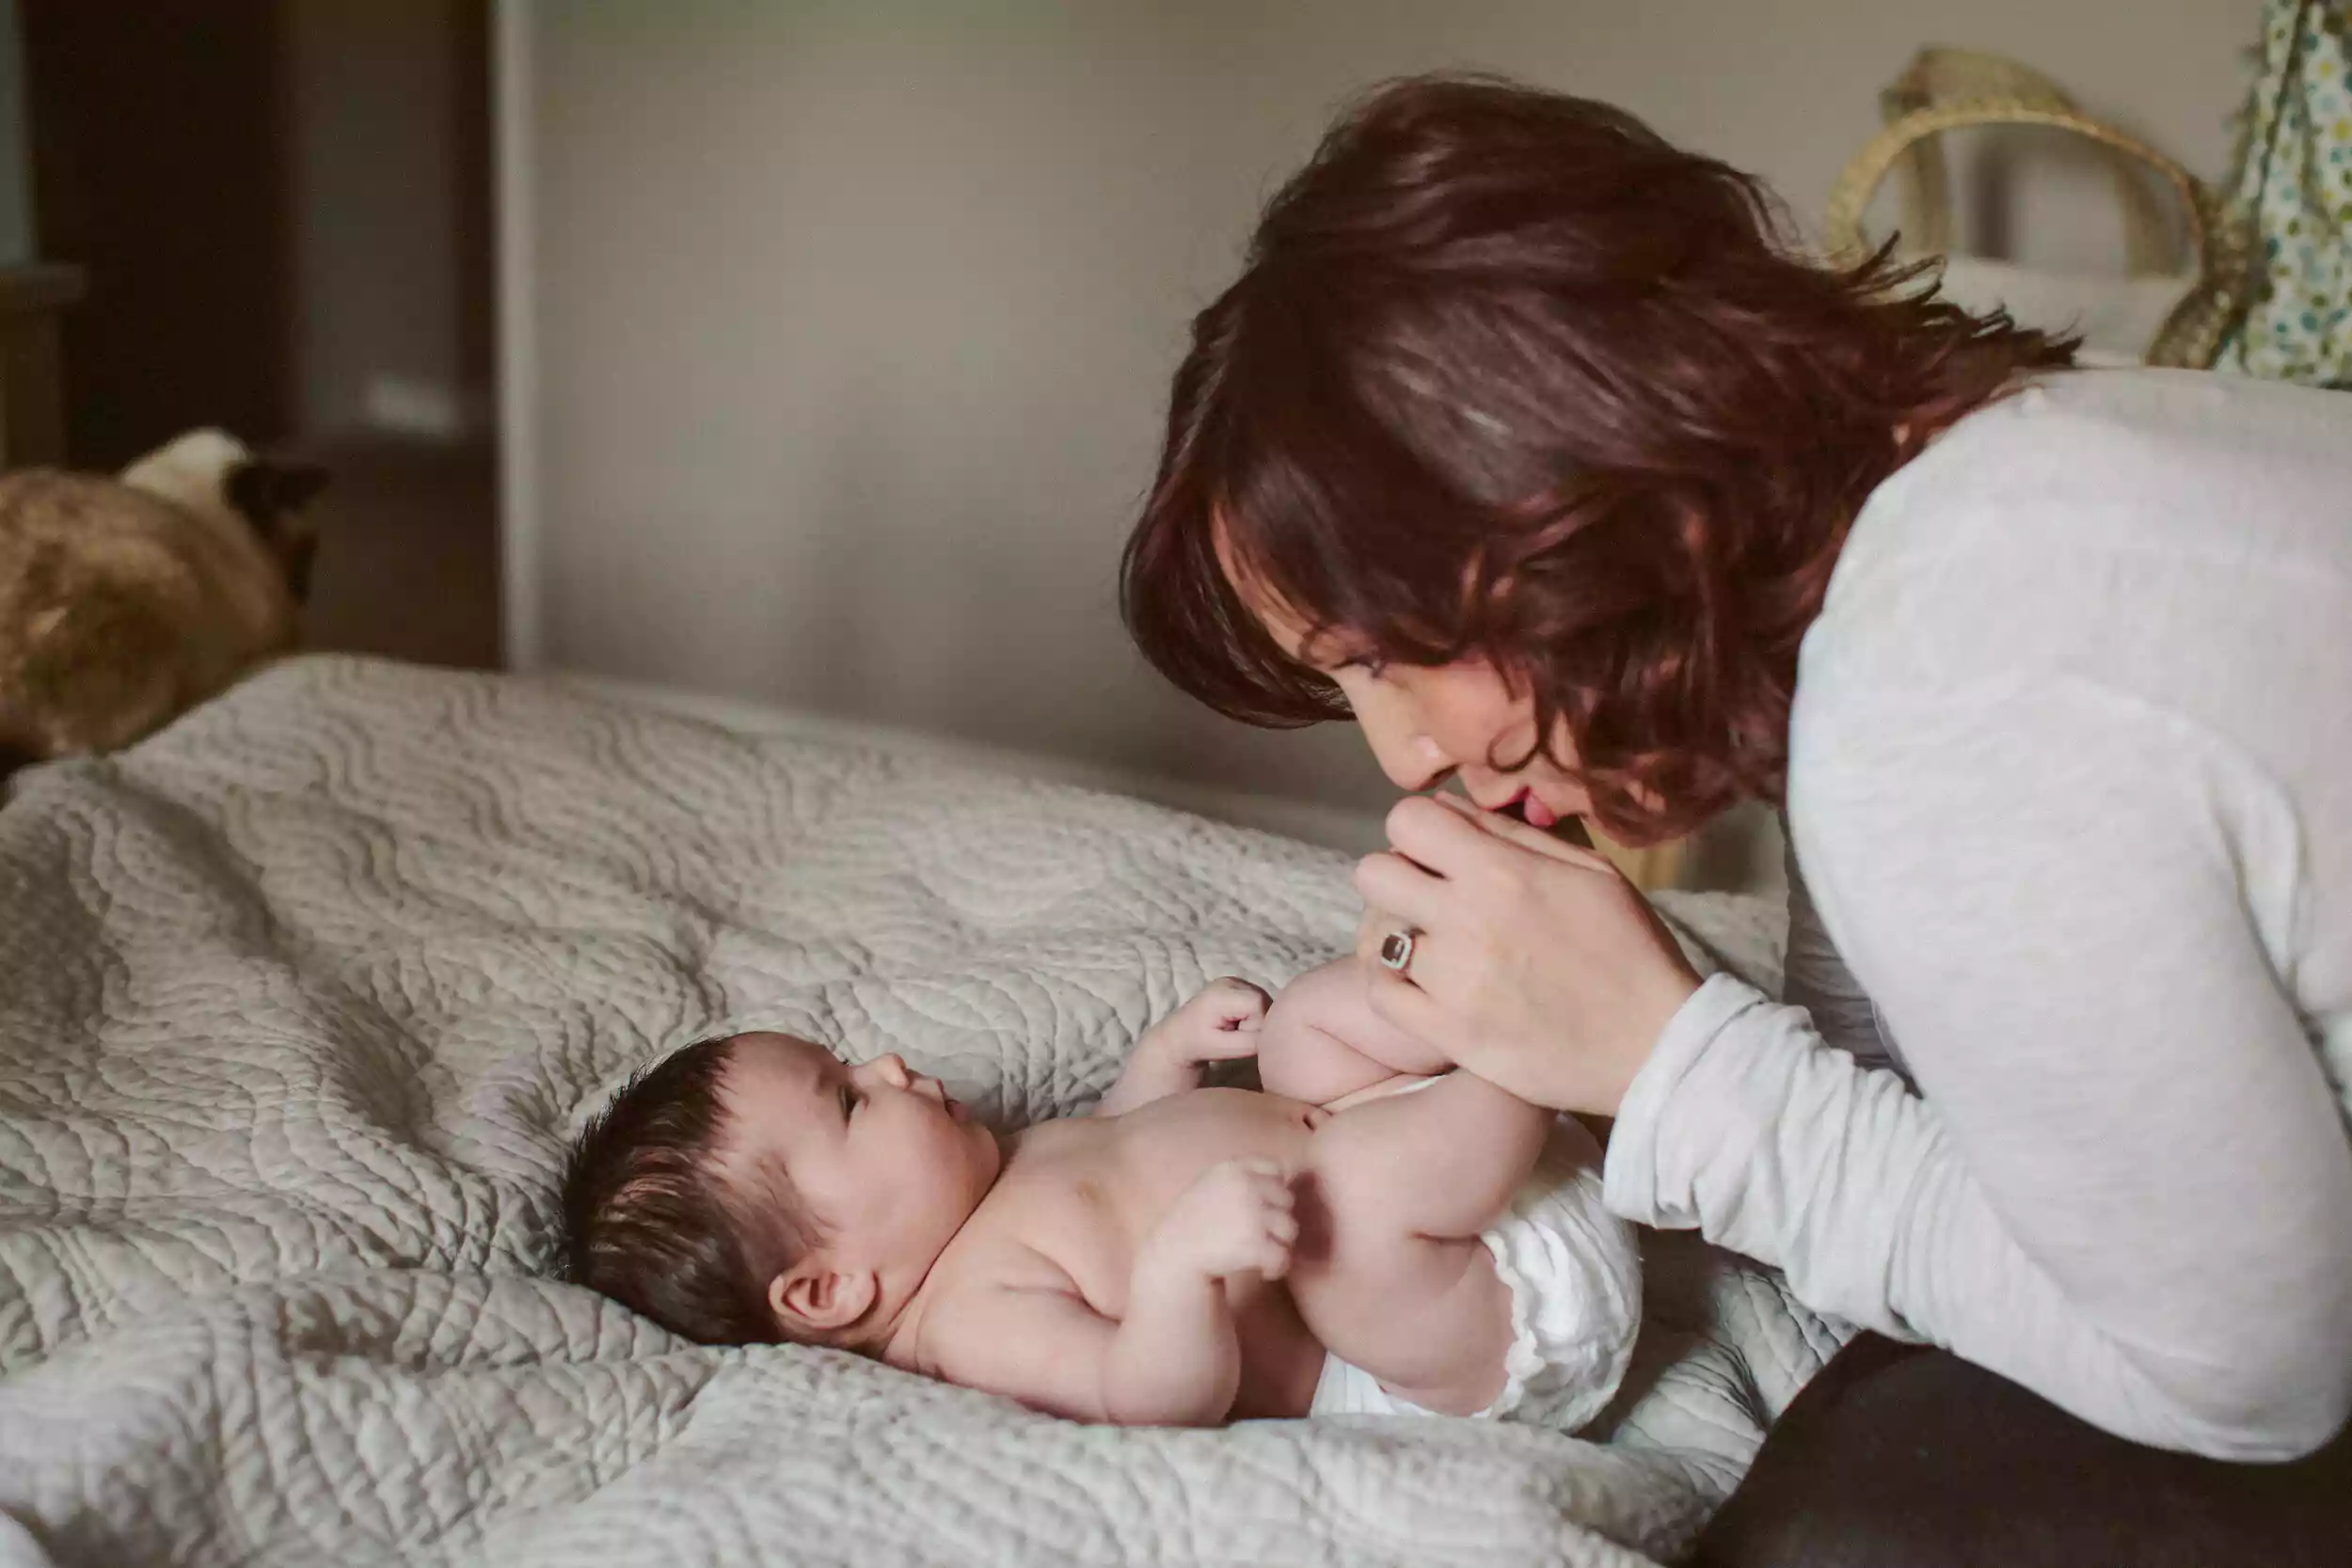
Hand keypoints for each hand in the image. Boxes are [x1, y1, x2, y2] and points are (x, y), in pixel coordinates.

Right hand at [1142, 1158, 1297, 1283]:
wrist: (1172, 1256)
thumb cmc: (1192, 1222)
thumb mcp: (1209, 1184)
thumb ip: (1241, 1176)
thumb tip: (1287, 1170)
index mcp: (1233, 1168)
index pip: (1276, 1168)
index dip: (1274, 1189)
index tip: (1262, 1207)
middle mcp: (1246, 1186)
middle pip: (1287, 1200)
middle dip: (1277, 1218)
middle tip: (1261, 1235)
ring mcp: (1252, 1215)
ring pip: (1290, 1228)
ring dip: (1279, 1244)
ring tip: (1262, 1254)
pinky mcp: (1256, 1244)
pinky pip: (1284, 1255)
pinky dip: (1277, 1267)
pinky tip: (1264, 1271)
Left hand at [1145, 977, 1269, 1066]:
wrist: (1179, 1036)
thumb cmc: (1197, 1044)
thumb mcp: (1223, 1049)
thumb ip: (1251, 1042)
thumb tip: (1273, 1035)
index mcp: (1222, 992)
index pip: (1258, 1004)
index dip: (1256, 1025)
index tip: (1238, 1037)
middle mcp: (1231, 981)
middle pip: (1264, 1001)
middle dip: (1257, 1023)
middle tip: (1235, 1035)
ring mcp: (1236, 981)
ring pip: (1264, 1002)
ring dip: (1256, 1021)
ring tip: (1234, 1030)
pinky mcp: (1240, 986)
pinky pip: (1260, 1002)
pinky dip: (1254, 1016)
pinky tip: (1236, 1022)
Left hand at [1352, 794, 1701, 1116]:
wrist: (1655, 1044)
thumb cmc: (1629, 947)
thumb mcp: (1587, 870)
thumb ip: (1511, 834)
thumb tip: (1447, 807)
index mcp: (1501, 871)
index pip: (1406, 820)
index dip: (1416, 831)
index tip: (1438, 853)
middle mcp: (1465, 920)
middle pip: (1373, 874)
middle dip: (1397, 878)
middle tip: (1428, 900)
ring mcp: (1451, 981)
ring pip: (1375, 937)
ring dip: (1398, 935)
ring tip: (1431, 948)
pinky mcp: (1447, 1033)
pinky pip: (1381, 995)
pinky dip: (1394, 985)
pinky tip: (1423, 985)